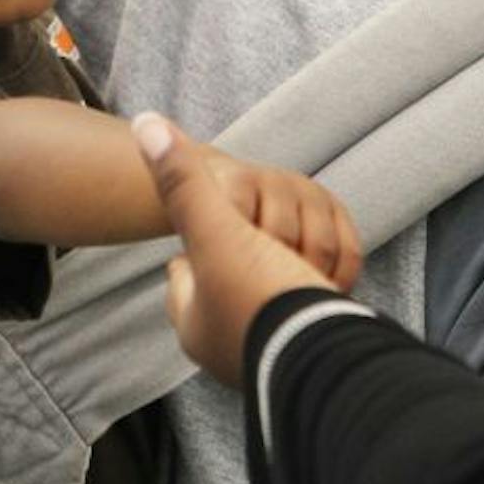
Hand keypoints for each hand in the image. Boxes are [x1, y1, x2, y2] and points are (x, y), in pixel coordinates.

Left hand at [136, 114, 341, 387]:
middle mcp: (232, 342)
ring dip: (299, 262)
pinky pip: (322, 292)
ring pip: (284, 276)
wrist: (339, 359)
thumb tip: (144, 124)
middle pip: (240, 270)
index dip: (200, 239)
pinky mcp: (324, 335)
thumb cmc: (265, 301)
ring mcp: (279, 342)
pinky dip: (330, 280)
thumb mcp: (216, 233)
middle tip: (266, 242)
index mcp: (196, 324)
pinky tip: (330, 283)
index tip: (217, 223)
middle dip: (259, 250)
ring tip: (299, 269)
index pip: (183, 271)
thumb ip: (185, 182)